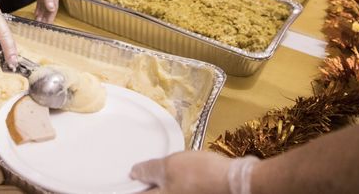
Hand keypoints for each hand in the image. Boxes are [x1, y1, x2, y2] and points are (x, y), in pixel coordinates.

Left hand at [20, 0, 58, 22]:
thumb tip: (52, 9)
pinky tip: (36, 15)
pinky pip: (39, 4)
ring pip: (44, 7)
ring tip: (38, 23)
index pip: (54, 7)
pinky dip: (38, 10)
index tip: (49, 24)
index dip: (51, 16)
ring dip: (41, 15)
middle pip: (49, 9)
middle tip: (43, 26)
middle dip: (46, 17)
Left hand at [130, 151, 253, 193]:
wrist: (235, 181)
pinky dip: (173, 184)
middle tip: (138, 173)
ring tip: (156, 171)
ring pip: (166, 192)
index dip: (128, 187)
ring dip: (159, 184)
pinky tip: (176, 173)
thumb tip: (134, 172)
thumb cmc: (202, 176)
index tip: (123, 181)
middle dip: (145, 185)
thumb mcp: (169, 167)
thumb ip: (148, 170)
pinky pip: (178, 190)